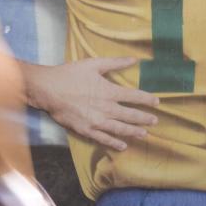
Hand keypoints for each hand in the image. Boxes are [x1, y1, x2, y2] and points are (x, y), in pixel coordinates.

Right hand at [23, 58, 159, 150]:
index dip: (147, 99)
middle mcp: (106, 108)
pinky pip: (104, 139)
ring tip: (145, 134)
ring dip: (134, 132)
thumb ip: (115, 63)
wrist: (48, 89)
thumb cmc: (70, 74)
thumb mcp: (94, 64)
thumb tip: (134, 59)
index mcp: (109, 91)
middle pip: (130, 115)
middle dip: (144, 118)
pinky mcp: (86, 130)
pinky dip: (114, 143)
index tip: (157, 102)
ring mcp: (96, 121)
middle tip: (155, 121)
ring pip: (120, 129)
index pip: (134, 96)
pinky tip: (123, 146)